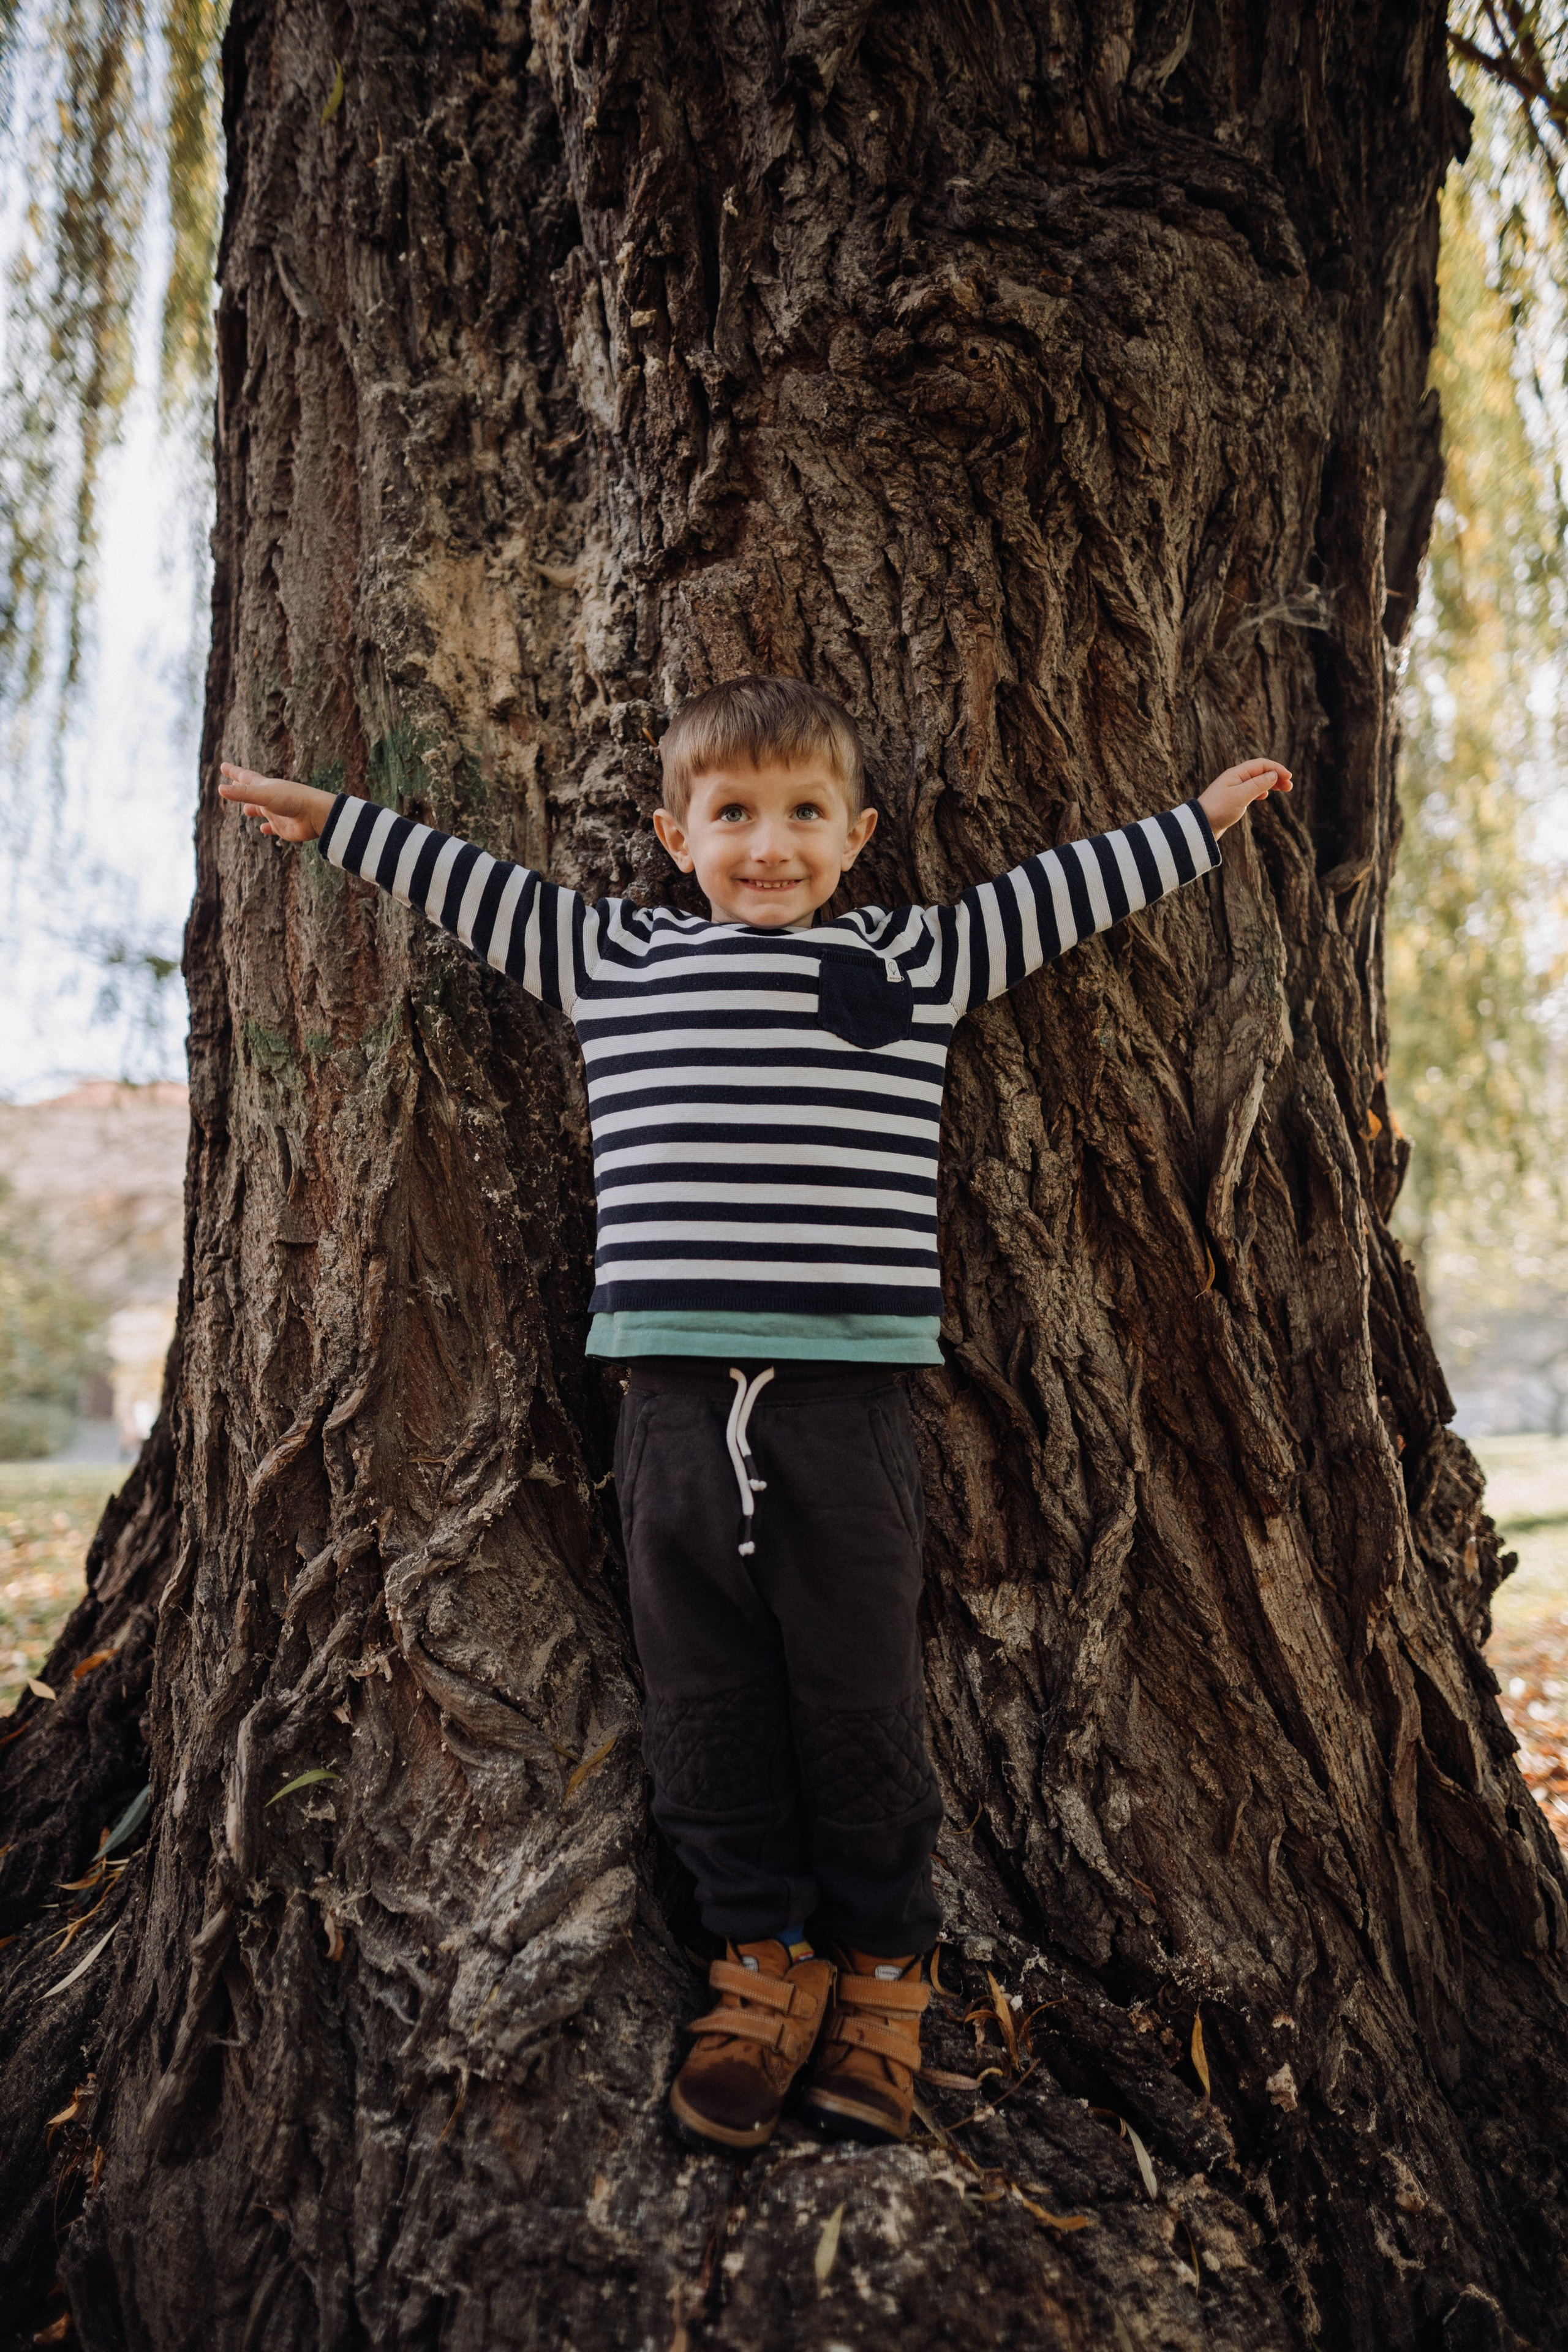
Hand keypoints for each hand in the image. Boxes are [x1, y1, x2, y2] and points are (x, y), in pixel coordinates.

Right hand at [218, 763, 337, 843]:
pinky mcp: (284, 828)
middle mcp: (271, 798)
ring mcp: (277, 813)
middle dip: (241, 788)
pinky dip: (267, 828)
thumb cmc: (292, 800)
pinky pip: (273, 828)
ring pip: (261, 810)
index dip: (233, 772)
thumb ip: (242, 793)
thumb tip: (220, 789)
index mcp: (266, 787)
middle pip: (252, 792)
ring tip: (246, 810)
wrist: (317, 815)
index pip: (245, 777)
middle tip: (233, 783)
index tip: (223, 765)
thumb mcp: (264, 795)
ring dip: (253, 809)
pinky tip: (263, 829)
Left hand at [1198, 758, 1291, 839]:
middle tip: (1289, 786)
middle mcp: (1235, 778)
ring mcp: (1233, 789)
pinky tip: (1264, 796)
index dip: (1277, 768)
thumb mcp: (1241, 796)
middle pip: (1260, 772)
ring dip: (1270, 784)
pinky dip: (1260, 791)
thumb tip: (1273, 775)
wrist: (1200, 826)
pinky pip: (1250, 790)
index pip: (1261, 764)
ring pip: (1256, 781)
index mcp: (1236, 773)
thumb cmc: (1218, 810)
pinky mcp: (1232, 800)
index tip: (1289, 777)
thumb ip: (1258, 784)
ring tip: (1282, 790)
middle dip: (1276, 776)